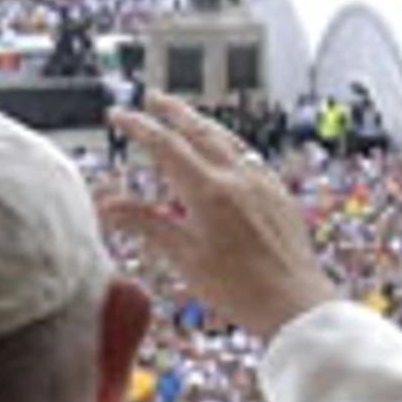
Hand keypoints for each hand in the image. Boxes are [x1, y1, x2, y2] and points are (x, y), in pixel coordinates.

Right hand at [100, 92, 335, 341]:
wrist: (295, 304)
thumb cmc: (239, 289)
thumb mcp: (184, 257)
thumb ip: (146, 224)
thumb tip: (106, 205)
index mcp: (209, 191)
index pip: (165, 146)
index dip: (138, 127)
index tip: (118, 115)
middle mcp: (237, 177)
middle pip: (199, 130)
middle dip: (173, 111)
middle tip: (153, 97)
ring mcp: (262, 183)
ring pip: (228, 139)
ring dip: (202, 123)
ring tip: (187, 117)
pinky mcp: (279, 194)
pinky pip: (250, 156)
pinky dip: (229, 144)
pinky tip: (228, 152)